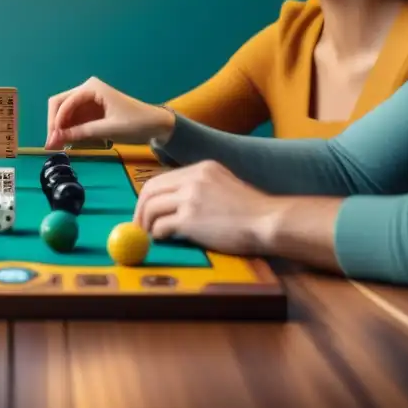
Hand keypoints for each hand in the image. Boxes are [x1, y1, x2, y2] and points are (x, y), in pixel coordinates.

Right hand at [46, 76, 171, 148]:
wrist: (155, 125)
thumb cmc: (136, 123)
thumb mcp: (109, 129)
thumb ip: (82, 132)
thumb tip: (56, 138)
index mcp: (91, 88)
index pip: (64, 102)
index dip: (56, 121)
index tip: (53, 139)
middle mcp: (86, 91)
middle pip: (60, 105)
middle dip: (54, 124)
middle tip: (50, 144)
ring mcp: (87, 101)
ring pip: (64, 113)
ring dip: (59, 129)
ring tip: (56, 147)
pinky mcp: (90, 112)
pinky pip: (73, 120)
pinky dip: (68, 131)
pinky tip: (65, 143)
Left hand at [133, 161, 275, 254]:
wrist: (269, 222)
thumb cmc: (252, 211)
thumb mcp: (225, 185)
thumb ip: (201, 188)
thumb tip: (173, 202)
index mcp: (202, 168)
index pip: (162, 178)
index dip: (149, 196)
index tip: (146, 211)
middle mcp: (193, 178)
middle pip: (150, 190)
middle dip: (140, 209)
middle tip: (138, 225)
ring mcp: (191, 197)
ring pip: (151, 207)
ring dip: (146, 223)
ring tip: (151, 235)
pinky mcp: (190, 219)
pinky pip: (161, 226)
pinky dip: (157, 233)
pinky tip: (164, 239)